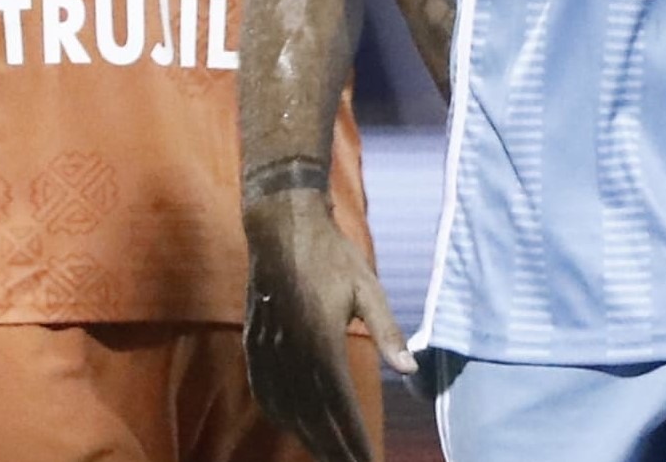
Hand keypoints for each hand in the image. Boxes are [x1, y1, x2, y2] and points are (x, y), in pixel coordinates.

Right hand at [244, 190, 414, 461]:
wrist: (282, 227)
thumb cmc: (333, 255)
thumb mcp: (368, 289)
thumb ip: (388, 332)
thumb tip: (410, 370)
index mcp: (322, 341)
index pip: (341, 405)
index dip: (354, 439)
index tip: (368, 461)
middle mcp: (292, 351)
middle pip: (313, 416)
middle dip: (334, 448)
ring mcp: (269, 349)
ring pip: (288, 408)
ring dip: (308, 436)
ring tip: (330, 454)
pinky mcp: (255, 343)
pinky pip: (266, 391)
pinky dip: (281, 415)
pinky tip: (293, 425)